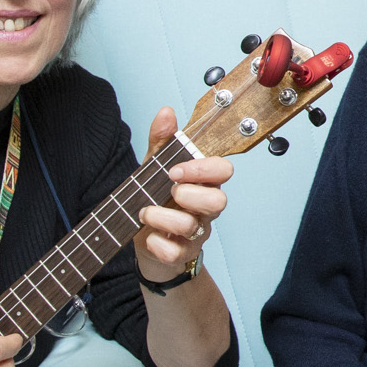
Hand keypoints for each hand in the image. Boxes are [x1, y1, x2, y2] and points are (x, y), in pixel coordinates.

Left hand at [131, 105, 230, 280]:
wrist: (143, 241)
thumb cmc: (155, 200)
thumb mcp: (153, 167)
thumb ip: (161, 141)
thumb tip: (167, 113)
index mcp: (203, 182)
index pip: (223, 170)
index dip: (203, 169)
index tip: (175, 170)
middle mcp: (205, 208)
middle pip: (219, 201)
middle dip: (190, 195)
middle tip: (169, 191)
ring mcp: (196, 232)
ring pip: (194, 227)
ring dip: (163, 218)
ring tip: (145, 212)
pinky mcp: (182, 254)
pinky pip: (176, 252)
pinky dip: (158, 244)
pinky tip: (149, 237)